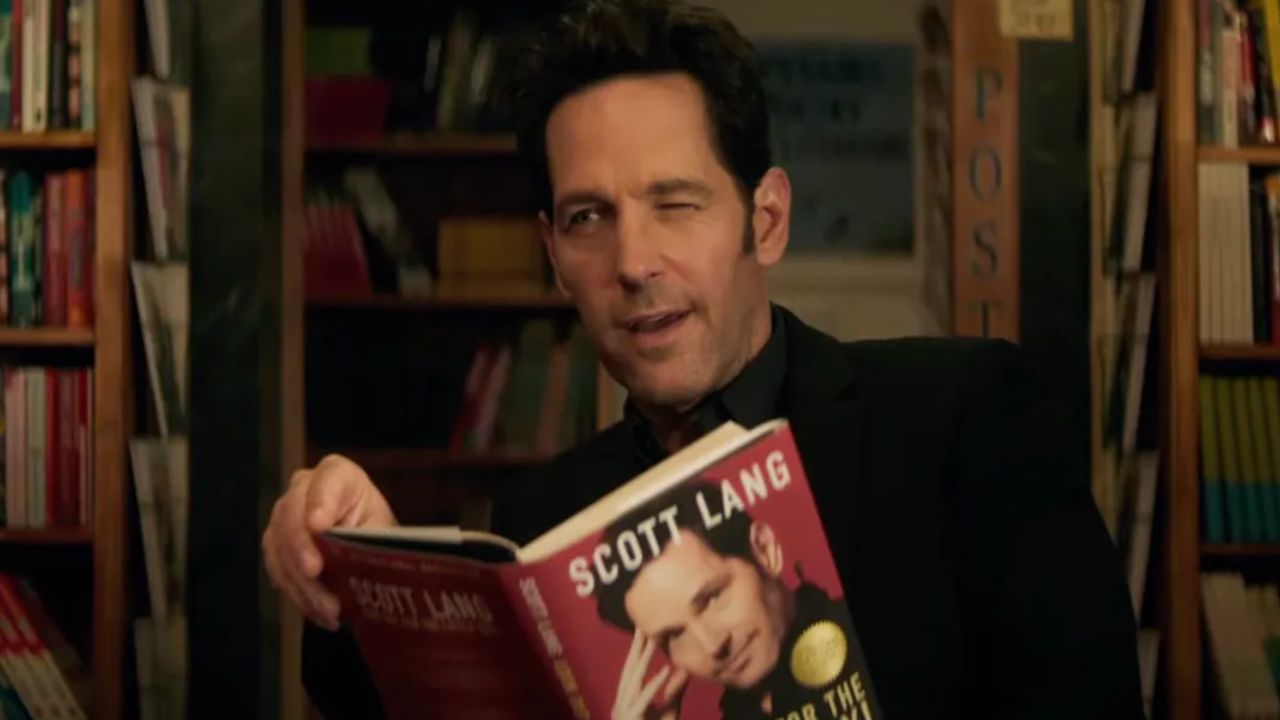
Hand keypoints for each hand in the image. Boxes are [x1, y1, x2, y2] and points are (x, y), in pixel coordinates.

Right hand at [262, 454, 396, 630]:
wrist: (363, 545)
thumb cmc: (376, 530)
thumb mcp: (382, 531)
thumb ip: (371, 539)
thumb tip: (367, 561)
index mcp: (338, 474)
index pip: (327, 479)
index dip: (320, 501)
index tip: (319, 526)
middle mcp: (303, 488)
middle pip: (291, 513)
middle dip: (301, 547)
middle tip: (315, 574)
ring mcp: (284, 515)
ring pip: (279, 545)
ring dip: (301, 582)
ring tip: (329, 609)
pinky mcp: (275, 544)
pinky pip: (277, 569)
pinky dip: (298, 594)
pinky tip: (320, 613)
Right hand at [611, 629, 688, 719]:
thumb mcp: (669, 712)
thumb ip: (675, 693)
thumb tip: (685, 670)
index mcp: (626, 702)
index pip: (632, 671)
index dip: (637, 650)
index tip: (643, 630)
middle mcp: (621, 704)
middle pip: (629, 670)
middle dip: (636, 647)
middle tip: (641, 624)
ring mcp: (624, 711)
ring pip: (635, 680)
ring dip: (645, 658)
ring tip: (654, 639)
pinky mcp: (632, 718)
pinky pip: (645, 698)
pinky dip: (655, 683)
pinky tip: (667, 669)